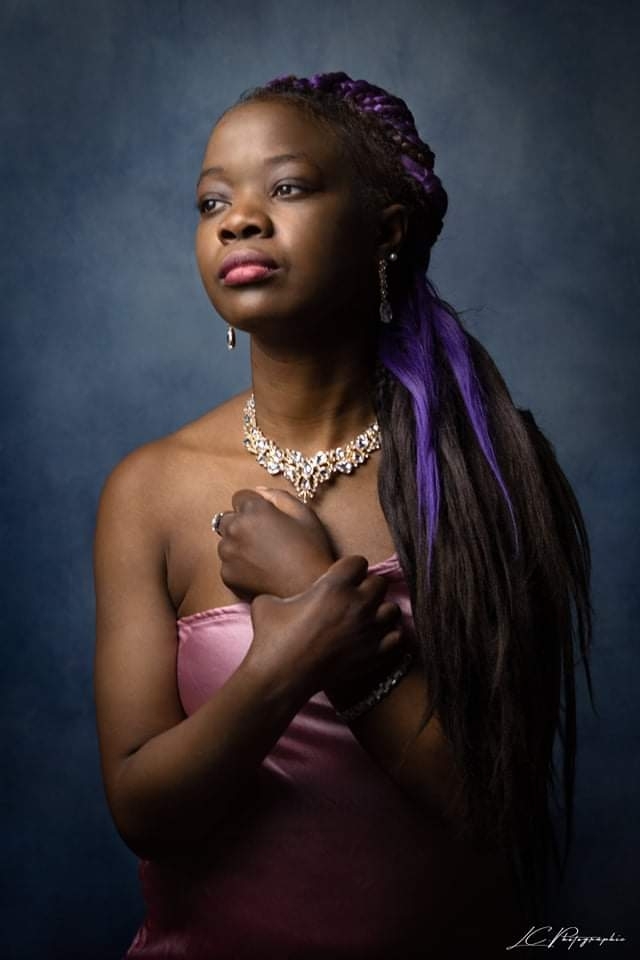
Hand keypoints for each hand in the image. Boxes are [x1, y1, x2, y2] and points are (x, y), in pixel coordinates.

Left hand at [216, 487, 335, 600]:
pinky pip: (227, 565)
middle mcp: (235, 528)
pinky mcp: (227, 575)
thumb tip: (258, 492)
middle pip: (228, 519)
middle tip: (264, 538)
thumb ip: (278, 496)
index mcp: (253, 509)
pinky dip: (239, 567)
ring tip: (263, 557)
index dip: (254, 506)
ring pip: (226, 542)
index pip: (240, 497)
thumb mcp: (303, 513)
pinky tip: (260, 572)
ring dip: (238, 545)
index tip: (265, 518)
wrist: (307, 589)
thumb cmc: (310, 550)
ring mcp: (228, 552)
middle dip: (242, 524)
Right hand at [246, 555, 403, 702]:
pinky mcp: (374, 655)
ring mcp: (369, 630)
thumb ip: (284, 592)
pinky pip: (397, 637)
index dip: (349, 569)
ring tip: (365, 619)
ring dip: (380, 612)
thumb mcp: (267, 602)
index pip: (359, 562)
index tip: (341, 579)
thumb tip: (282, 596)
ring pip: (392, 610)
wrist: (280, 677)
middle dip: (367, 588)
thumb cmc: (271, 638)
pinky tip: (372, 638)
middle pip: (379, 583)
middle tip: (352, 599)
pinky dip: (387, 636)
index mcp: (335, 585)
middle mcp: (358, 604)